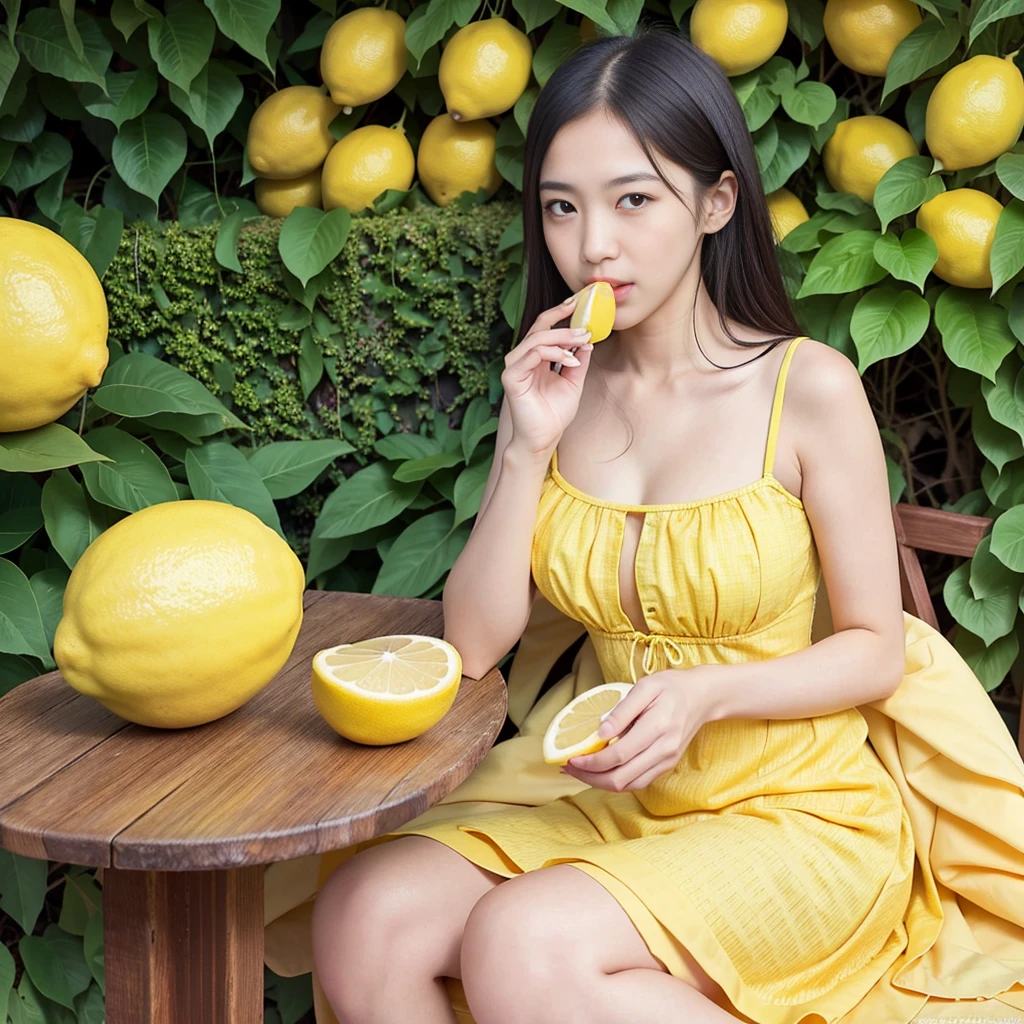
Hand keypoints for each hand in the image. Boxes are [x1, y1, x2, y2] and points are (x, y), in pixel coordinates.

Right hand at [501, 294, 595, 455]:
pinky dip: (555, 354)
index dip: (560, 313)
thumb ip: (578, 360)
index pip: (544, 327)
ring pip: (537, 339)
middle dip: (565, 322)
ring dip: (563, 338)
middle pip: (540, 327)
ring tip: (583, 342)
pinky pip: (533, 355)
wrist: (544, 438)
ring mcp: (514, 366)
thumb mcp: (573, 382)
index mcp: (534, 357)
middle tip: (586, 326)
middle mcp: (522, 358)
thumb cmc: (554, 414)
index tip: (579, 302)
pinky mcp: (511, 377)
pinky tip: (571, 361)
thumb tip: (587, 340)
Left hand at [562, 670, 709, 791]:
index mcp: (658, 728)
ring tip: (579, 772)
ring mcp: (666, 761)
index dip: (591, 762)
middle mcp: (664, 750)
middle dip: (590, 778)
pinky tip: (600, 772)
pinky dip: (616, 781)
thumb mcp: (645, 686)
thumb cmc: (671, 687)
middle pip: (621, 778)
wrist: (702, 697)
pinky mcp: (666, 766)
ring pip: (628, 785)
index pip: (618, 755)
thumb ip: (622, 710)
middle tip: (568, 768)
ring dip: (600, 783)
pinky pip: (638, 782)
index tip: (571, 758)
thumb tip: (599, 732)